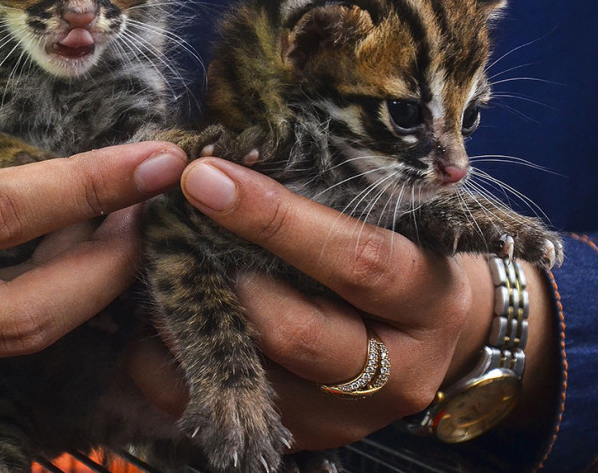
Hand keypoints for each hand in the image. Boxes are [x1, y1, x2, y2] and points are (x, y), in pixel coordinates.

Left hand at [128, 157, 557, 449]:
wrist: (445, 336)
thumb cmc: (412, 254)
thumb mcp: (397, 220)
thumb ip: (335, 197)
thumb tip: (230, 159)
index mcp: (428, 300)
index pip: (355, 259)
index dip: (276, 220)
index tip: (205, 177)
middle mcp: (397, 370)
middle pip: (299, 334)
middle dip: (223, 278)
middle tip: (167, 231)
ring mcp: (353, 416)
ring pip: (256, 379)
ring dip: (190, 324)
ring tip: (152, 272)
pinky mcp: (314, 437)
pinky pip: (231, 410)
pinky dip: (178, 369)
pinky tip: (153, 326)